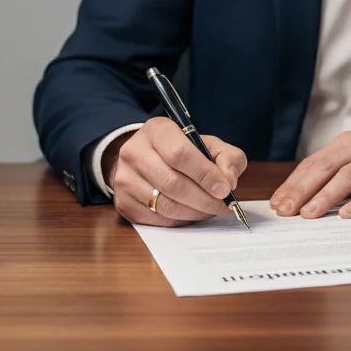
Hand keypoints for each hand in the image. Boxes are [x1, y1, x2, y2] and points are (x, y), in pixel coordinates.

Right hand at [106, 117, 247, 226]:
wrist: (147, 159)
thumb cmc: (184, 152)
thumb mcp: (210, 145)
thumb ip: (228, 157)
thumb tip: (229, 180)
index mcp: (157, 130)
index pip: (179, 154)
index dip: (205, 175)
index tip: (224, 189)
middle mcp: (134, 151)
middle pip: (172, 183)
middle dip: (204, 199)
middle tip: (222, 205)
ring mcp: (123, 178)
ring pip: (164, 204)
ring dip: (194, 212)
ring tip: (210, 209)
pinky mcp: (122, 202)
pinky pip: (156, 219)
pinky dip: (179, 220)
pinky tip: (191, 213)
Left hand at [269, 122, 350, 219]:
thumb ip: (339, 171)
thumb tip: (307, 198)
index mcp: (346, 143)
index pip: (313, 163)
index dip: (293, 183)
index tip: (276, 203)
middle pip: (324, 168)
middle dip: (302, 190)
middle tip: (285, 211)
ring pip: (348, 176)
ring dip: (327, 196)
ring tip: (310, 214)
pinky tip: (348, 214)